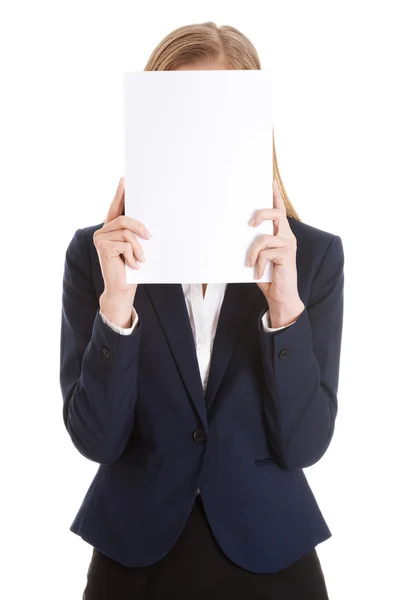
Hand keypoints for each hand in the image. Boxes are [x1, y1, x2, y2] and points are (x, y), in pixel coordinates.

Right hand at [93, 178, 150, 326]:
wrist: (122, 289)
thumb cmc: (131, 269)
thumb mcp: (136, 247)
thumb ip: (136, 234)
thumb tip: (147, 222)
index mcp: (110, 229)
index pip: (115, 208)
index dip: (119, 194)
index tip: (124, 180)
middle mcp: (102, 231)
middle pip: (124, 219)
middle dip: (140, 227)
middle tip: (151, 237)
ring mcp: (100, 238)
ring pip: (126, 231)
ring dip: (138, 247)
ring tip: (141, 260)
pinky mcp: (102, 246)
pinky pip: (125, 243)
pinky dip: (133, 254)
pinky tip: (133, 265)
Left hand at [246, 179, 304, 326]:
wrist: (280, 296)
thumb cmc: (268, 275)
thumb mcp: (258, 256)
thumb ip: (254, 243)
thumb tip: (240, 231)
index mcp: (281, 233)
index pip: (279, 209)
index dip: (276, 195)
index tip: (270, 181)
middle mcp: (287, 236)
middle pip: (277, 213)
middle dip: (262, 214)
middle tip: (249, 224)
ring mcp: (288, 244)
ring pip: (264, 237)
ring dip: (252, 253)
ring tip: (248, 264)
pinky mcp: (286, 254)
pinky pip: (264, 253)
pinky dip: (257, 264)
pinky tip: (257, 273)